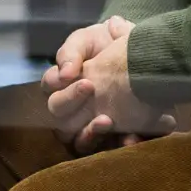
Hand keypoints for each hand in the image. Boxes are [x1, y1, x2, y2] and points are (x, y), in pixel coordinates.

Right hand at [46, 25, 171, 154]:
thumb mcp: (89, 39)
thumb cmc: (107, 43)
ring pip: (77, 141)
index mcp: (62, 83)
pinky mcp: (113, 136)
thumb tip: (65, 72)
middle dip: (71, 101)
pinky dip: (120, 145)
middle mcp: (72, 107)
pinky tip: (130, 136)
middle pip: (58, 115)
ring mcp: (89, 124)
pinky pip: (108, 151)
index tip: (76, 74)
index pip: (49, 86)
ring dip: (89, 133)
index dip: (57, 82)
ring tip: (106, 120)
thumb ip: (72, 51)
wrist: (141, 50)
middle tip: (91, 87)